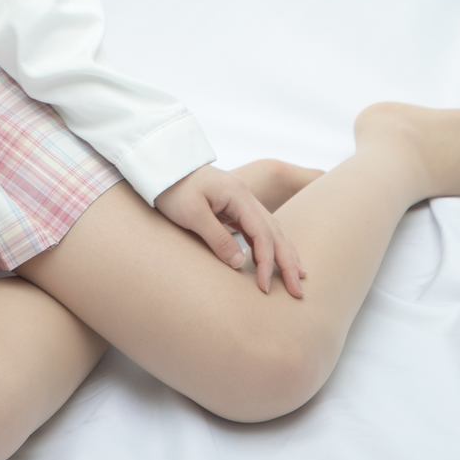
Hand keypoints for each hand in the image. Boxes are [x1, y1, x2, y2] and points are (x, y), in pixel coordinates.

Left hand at [153, 163, 308, 296]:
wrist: (161, 168)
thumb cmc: (174, 190)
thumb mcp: (192, 215)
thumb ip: (217, 239)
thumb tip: (242, 264)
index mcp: (238, 195)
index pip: (262, 233)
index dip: (267, 262)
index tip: (264, 287)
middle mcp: (245, 196)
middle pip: (274, 231)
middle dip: (288, 261)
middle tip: (298, 291)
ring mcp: (241, 201)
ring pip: (271, 229)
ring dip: (285, 253)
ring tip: (298, 277)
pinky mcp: (234, 208)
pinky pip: (259, 229)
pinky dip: (271, 245)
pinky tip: (277, 259)